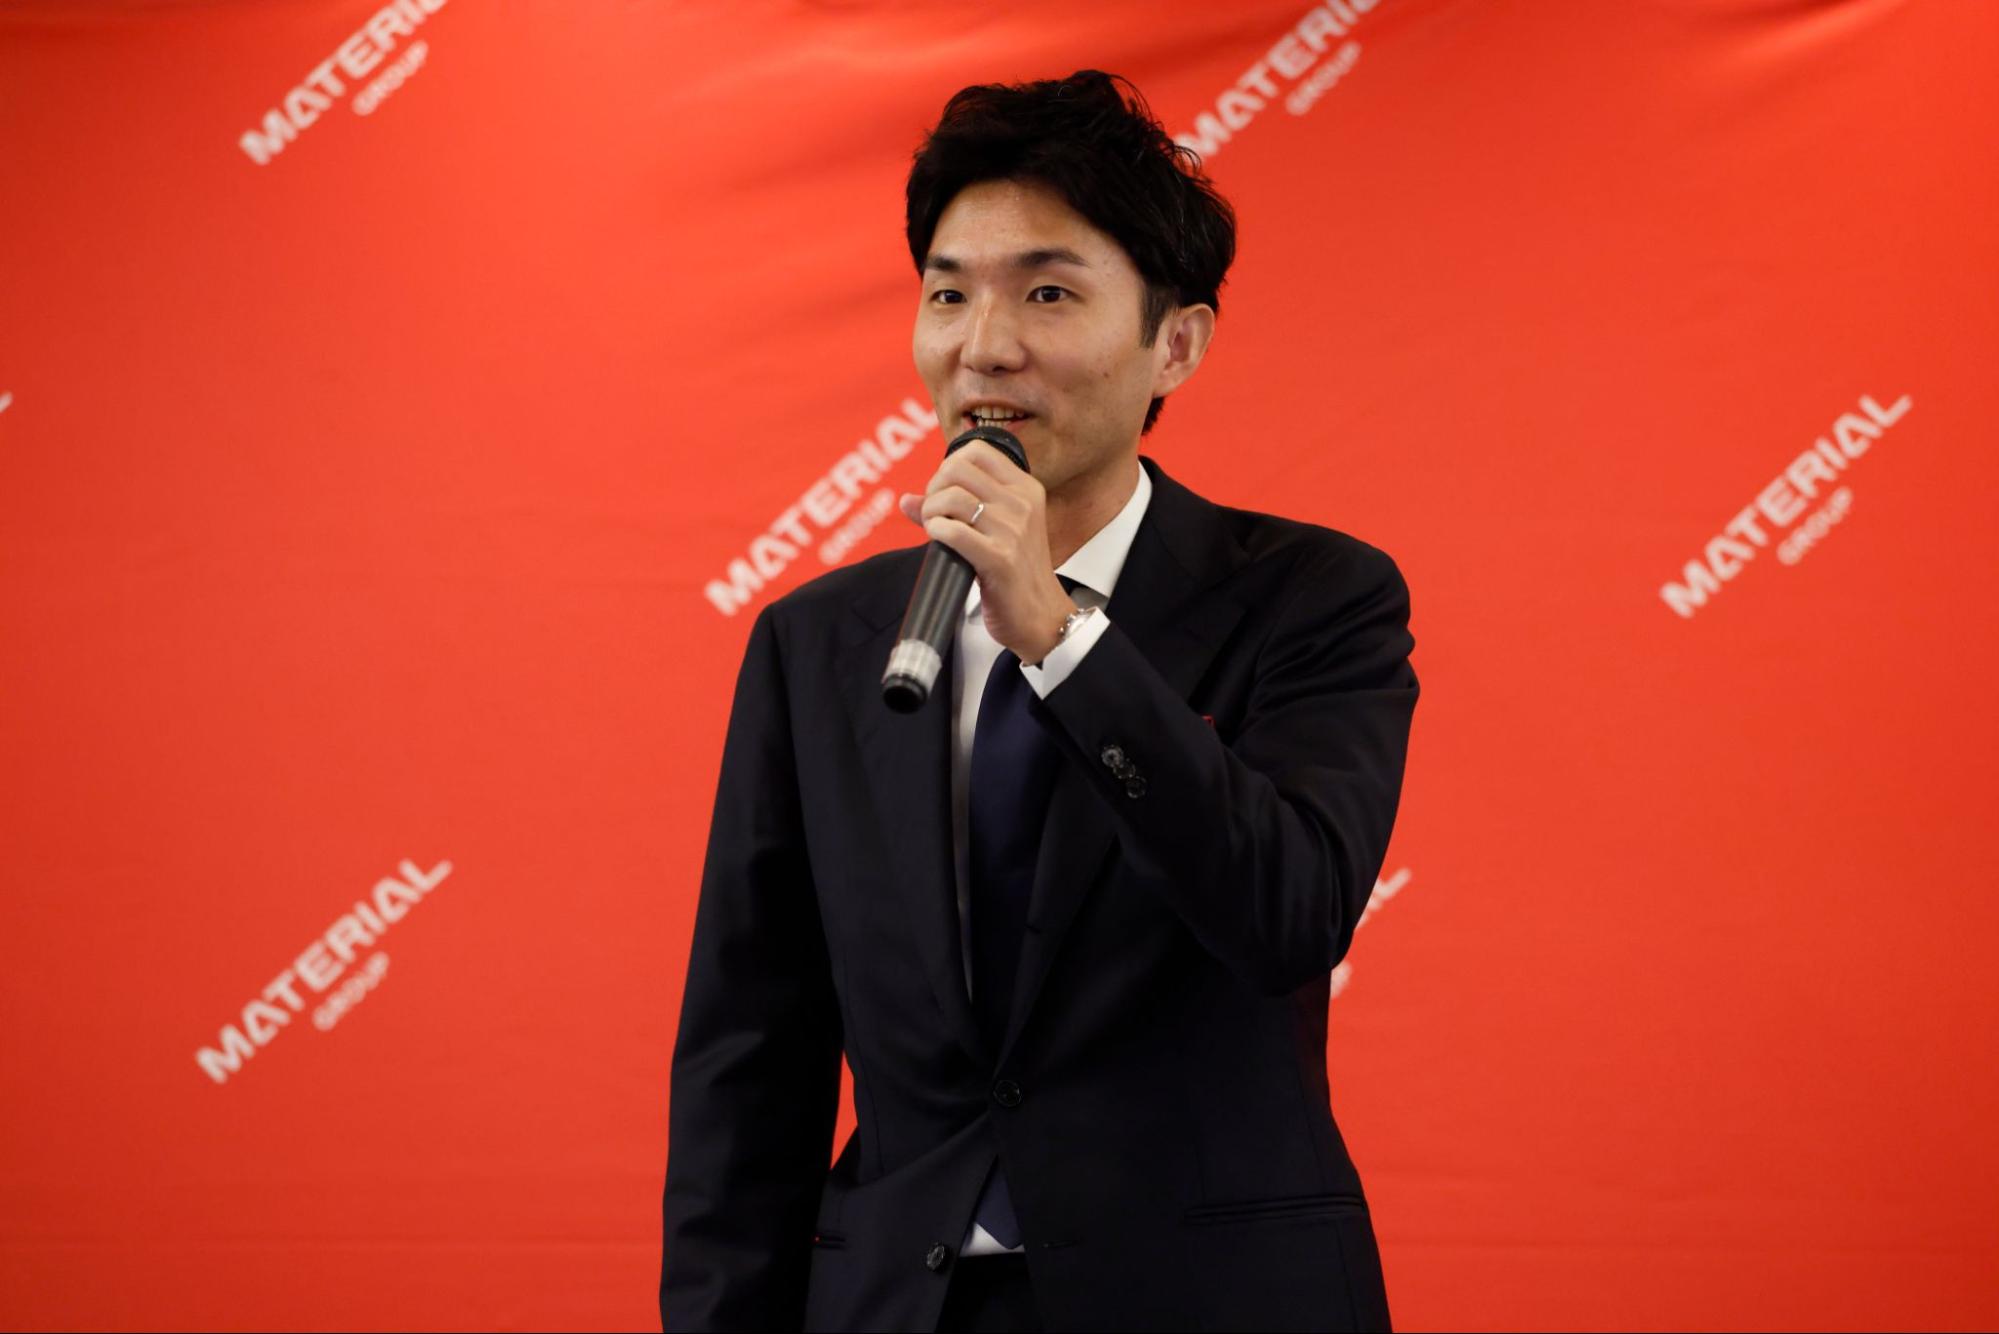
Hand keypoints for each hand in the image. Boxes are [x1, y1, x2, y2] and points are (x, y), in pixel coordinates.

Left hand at [898, 442, 1077, 663]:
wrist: (1040, 616)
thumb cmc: (1014, 573)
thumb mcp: (996, 531)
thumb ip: (955, 509)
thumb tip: (905, 500)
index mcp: (1026, 488)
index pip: (976, 452)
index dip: (948, 467)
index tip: (944, 492)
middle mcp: (1022, 504)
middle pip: (957, 470)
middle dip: (934, 489)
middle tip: (935, 514)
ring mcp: (1013, 531)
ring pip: (952, 498)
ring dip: (930, 513)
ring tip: (934, 529)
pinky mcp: (1000, 559)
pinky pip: (953, 531)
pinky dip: (935, 532)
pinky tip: (938, 541)